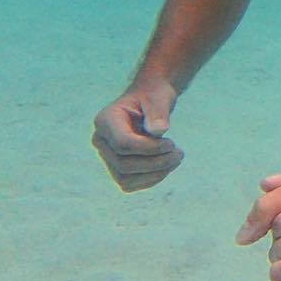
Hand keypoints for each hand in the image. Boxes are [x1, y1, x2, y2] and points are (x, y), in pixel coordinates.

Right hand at [91, 77, 182, 191]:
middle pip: (123, 164)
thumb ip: (158, 112)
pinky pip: (130, 183)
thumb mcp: (158, 98)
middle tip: (180, 153)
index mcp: (105, 120)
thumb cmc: (153, 97)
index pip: (123, 144)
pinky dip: (151, 179)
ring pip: (125, 179)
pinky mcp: (116, 168)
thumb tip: (158, 130)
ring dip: (154, 174)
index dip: (149, 148)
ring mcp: (106, 156)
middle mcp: (101, 140)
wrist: (148, 102)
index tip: (172, 143)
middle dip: (155, 163)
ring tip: (176, 159)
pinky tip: (168, 166)